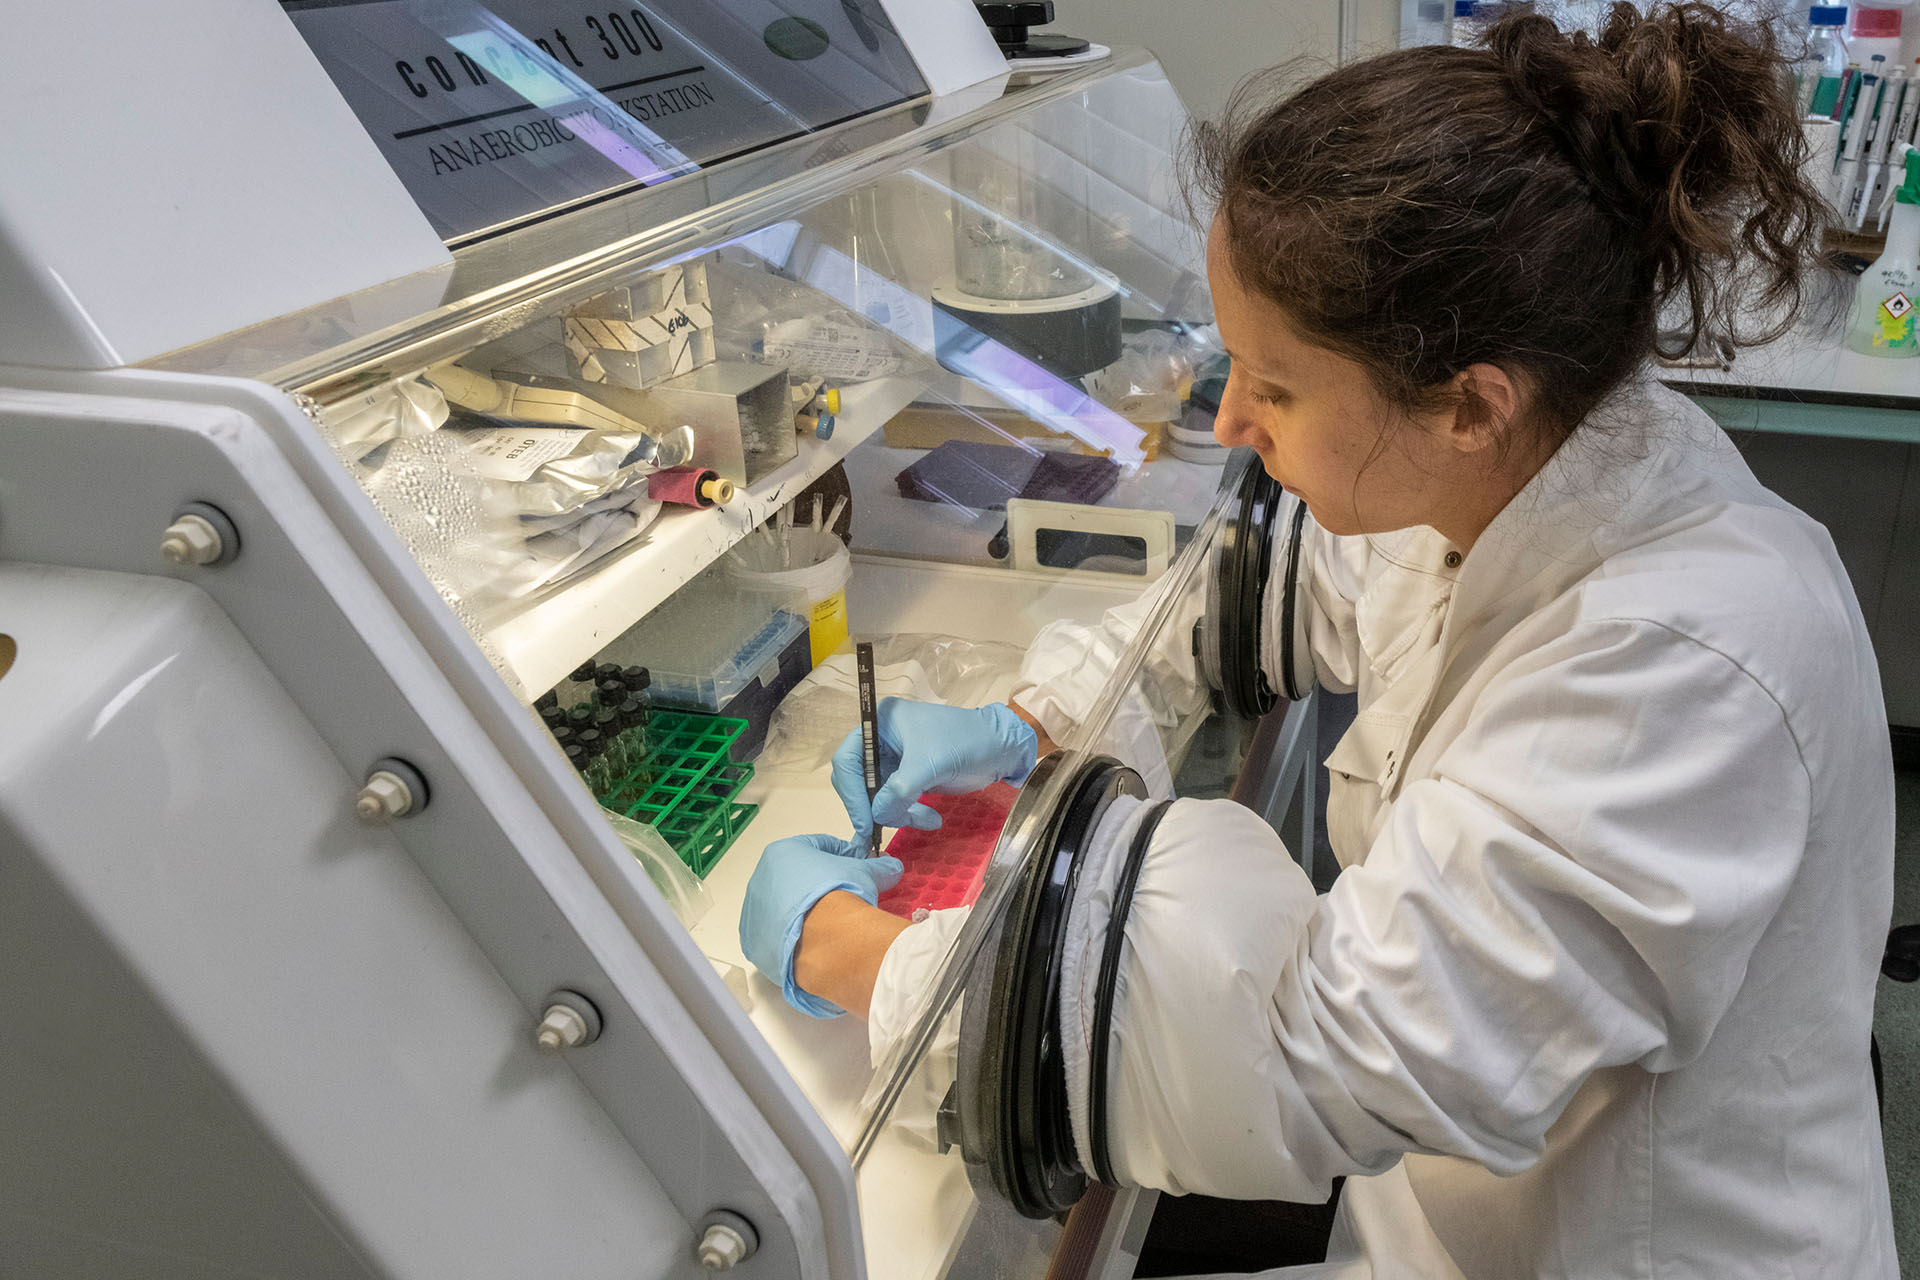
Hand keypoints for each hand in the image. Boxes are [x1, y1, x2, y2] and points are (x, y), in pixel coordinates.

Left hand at [739, 833, 902, 1017]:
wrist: (826, 938)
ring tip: (830, 920)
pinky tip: (814, 939)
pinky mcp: (754, 941)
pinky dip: (794, 934)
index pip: (817, 846)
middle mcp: (761, 878)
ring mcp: (754, 911)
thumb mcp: (864, 872)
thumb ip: (877, 866)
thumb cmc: (839, 893)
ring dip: (805, 909)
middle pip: (797, 877)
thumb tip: (891, 867)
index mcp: (782, 852)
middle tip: (844, 894)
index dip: (842, 853)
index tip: (857, 863)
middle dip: (821, 883)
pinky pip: (776, 933)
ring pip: (785, 906)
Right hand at [831, 700, 1038, 850]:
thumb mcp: (930, 764)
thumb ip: (898, 790)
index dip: (851, 792)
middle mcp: (881, 738)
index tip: (863, 821)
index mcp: (880, 722)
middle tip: (884, 829)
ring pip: (878, 795)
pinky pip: (896, 801)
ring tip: (923, 820)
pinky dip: (908, 814)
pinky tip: (930, 819)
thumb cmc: (966, 743)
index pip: (848, 759)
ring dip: (897, 813)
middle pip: (859, 780)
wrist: (1002, 749)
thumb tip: (875, 816)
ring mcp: (895, 759)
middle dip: (875, 806)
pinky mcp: (909, 777)